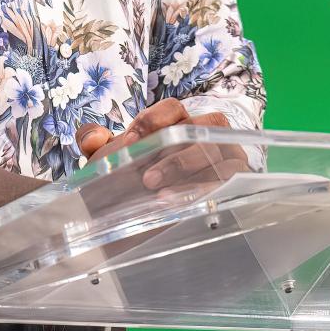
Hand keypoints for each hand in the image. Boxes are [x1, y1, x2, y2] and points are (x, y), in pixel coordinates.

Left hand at [75, 100, 249, 190]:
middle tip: (145, 178)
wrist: (158, 221)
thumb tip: (91, 137)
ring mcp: (226, 153)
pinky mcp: (238, 178)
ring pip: (214, 150)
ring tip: (158, 192)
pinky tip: (180, 203)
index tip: (131, 142)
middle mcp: (206, 133)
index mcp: (179, 123)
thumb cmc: (139, 184)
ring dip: (186, 169)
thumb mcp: (116, 164)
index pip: (173, 108)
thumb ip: (97, 146)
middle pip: (198, 127)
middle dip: (171, 152)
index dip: (153, 121)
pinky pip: (228, 177)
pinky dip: (203, 188)